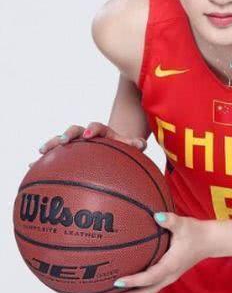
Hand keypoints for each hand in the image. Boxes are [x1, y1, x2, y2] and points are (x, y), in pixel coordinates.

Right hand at [29, 122, 147, 166]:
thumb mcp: (131, 146)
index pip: (96, 126)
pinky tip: (31, 166)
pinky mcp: (68, 153)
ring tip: (41, 152)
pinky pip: (54, 155)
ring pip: (61, 140)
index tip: (89, 135)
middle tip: (63, 141)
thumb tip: (139, 144)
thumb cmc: (123, 148)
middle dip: (67, 134)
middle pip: (74, 130)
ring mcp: (76, 143)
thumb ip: (136, 144)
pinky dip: (43, 160)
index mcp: (102, 132)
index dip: (92, 129)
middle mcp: (86, 135)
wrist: (115, 149)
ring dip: (51, 144)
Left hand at [101, 212, 211, 292]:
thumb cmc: (195, 232)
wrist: (210, 241)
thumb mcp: (184, 224)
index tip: (117, 281)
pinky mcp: (166, 275)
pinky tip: (122, 285)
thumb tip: (156, 214)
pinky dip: (134, 289)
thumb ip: (170, 220)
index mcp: (171, 266)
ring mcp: (167, 278)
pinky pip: (147, 287)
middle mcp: (168, 276)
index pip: (149, 278)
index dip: (134, 281)